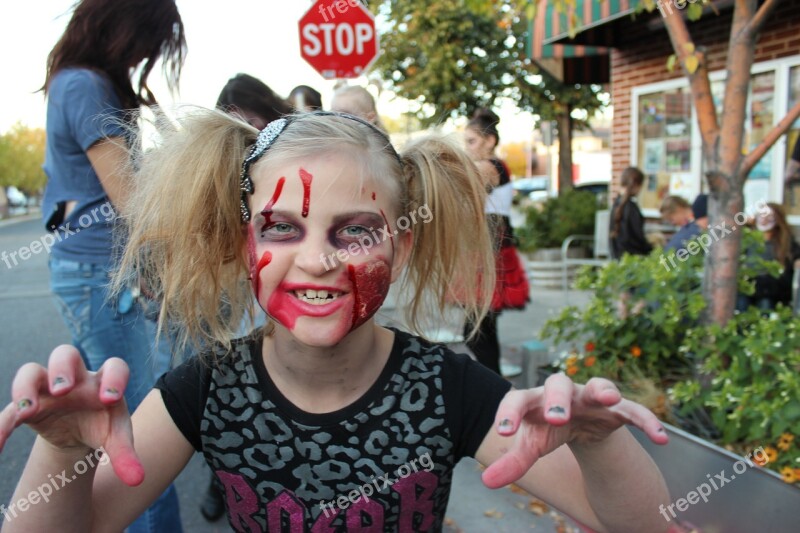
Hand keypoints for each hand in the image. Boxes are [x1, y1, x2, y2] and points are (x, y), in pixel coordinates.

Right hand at [0, 345, 144, 485]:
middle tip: (62, 389)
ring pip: (31, 372)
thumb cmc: (102, 425)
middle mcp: (76, 377)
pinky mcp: (28, 404)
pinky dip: (2, 426)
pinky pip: (10, 411)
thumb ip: (125, 455)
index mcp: (104, 380)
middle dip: (63, 369)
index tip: (110, 398)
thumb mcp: (116, 438)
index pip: (114, 367)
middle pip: (66, 355)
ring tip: (26, 410)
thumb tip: (137, 480)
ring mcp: (48, 387)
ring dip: (26, 388)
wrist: (79, 429)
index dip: (113, 378)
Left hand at [482, 373, 667, 487]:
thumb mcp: (531, 446)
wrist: (577, 420)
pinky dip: (646, 421)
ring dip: (604, 390)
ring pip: (597, 385)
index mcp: (534, 400)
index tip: (504, 432)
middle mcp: (562, 392)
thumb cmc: (546, 430)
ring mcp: (591, 396)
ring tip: (611, 399)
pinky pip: (634, 410)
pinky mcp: (617, 408)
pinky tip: (661, 438)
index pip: (517, 399)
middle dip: (557, 399)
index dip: (509, 413)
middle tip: (556, 419)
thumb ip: (514, 462)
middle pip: (557, 383)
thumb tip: (487, 482)